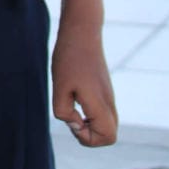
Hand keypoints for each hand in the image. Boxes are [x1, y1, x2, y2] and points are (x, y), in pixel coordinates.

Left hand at [51, 26, 117, 147]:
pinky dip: (90, 114)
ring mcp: (109, 95)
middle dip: (89, 135)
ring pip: (107, 124)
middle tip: (72, 116)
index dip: (87, 137)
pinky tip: (76, 97)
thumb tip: (74, 124)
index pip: (107, 137)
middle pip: (109, 135)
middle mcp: (109, 101)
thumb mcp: (59, 86)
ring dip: (90, 124)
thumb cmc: (69, 57)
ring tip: (73, 106)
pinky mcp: (104, 89)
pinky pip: (103, 113)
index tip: (73, 118)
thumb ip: (64, 112)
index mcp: (100, 103)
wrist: (82, 30)